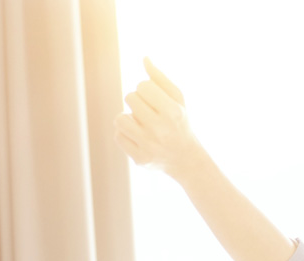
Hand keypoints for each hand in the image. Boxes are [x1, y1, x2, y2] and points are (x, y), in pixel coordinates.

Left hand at [114, 58, 201, 175]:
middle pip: (130, 98)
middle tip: (149, 112)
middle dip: (137, 102)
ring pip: (119, 118)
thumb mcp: (177, 99)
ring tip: (140, 124)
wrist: (185, 158)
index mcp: (173, 112)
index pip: (143, 86)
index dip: (146, 90)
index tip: (156, 100)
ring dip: (128, 118)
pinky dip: (125, 134)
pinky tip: (138, 137)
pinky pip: (118, 136)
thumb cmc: (179, 122)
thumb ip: (160, 78)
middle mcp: (161, 129)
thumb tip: (145, 58)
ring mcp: (150, 146)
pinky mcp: (140, 159)